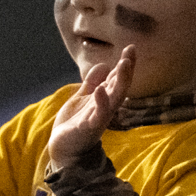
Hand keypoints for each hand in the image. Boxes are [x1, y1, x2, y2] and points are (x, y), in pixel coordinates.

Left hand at [48, 46, 134, 169]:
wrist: (64, 148)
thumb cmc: (74, 124)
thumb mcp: (82, 97)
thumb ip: (92, 83)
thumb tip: (104, 65)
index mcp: (104, 99)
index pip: (117, 78)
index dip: (124, 64)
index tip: (131, 47)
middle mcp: (105, 107)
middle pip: (120, 86)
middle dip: (126, 69)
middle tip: (131, 52)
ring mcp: (99, 117)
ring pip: (114, 98)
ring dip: (120, 81)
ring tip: (123, 64)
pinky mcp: (90, 127)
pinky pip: (99, 115)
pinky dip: (102, 103)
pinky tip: (101, 89)